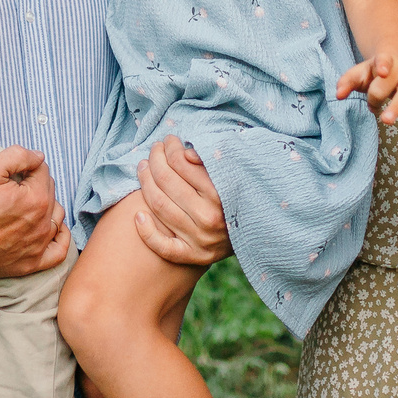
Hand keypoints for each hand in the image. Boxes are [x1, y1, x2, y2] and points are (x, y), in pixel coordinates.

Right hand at [0, 147, 67, 277]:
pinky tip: (50, 229)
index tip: (10, 172)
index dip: (26, 166)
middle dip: (35, 184)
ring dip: (47, 206)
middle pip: (50, 192)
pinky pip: (58, 251)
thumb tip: (38, 156)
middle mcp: (43, 224)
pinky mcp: (31, 263)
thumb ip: (17, 156)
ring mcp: (38, 246)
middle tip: (12, 187)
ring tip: (27, 203)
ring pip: (56, 217)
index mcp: (37, 199)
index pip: (43, 171)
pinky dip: (58, 238)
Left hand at [131, 136, 231, 265]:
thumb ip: (211, 161)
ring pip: (159, 206)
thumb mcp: (235, 172)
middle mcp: (209, 217)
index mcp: (221, 192)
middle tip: (154, 150)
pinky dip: (146, 232)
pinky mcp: (194, 256)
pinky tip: (138, 214)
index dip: (171, 148)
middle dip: (155, 159)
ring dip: (145, 183)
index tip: (169, 141)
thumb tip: (184, 153)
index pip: (182, 163)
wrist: (259, 233)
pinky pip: (163, 247)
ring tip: (143, 168)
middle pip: (166, 182)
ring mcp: (200, 239)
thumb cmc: (241, 195)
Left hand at [336, 47, 397, 126]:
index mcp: (383, 61)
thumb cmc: (374, 72)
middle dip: (377, 96)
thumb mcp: (360, 73)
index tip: (382, 72)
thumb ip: (347, 82)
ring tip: (388, 119)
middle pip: (390, 82)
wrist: (396, 60)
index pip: (382, 60)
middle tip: (372, 109)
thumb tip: (338, 95)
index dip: (382, 65)